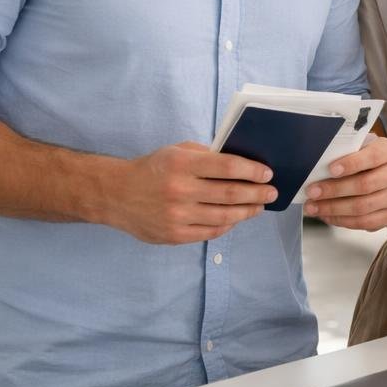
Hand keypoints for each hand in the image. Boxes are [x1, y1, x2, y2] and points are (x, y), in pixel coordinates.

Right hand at [107, 141, 276, 244]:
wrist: (115, 194)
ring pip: (224, 216)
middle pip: (230, 194)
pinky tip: (236, 218)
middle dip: (257, 193)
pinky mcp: (173, 235)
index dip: (252, 171)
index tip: (267, 173)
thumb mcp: (177, 151)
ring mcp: (176, 216)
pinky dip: (228, 225)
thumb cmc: (153, 169)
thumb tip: (243, 164)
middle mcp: (179, 190)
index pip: (227, 167)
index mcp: (181, 164)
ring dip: (248, 211)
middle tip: (272, 192)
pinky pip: (210, 232)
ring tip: (259, 206)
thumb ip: (207, 156)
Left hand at [305, 135, 386, 230]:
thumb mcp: (356, 148)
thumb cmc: (362, 159)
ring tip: (313, 207)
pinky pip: (365, 222)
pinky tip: (327, 215)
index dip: (352, 164)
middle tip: (312, 191)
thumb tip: (316, 168)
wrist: (380, 174)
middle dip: (334, 190)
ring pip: (363, 207)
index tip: (331, 169)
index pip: (373, 157)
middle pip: (365, 185)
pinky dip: (342, 220)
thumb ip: (342, 153)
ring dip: (334, 208)